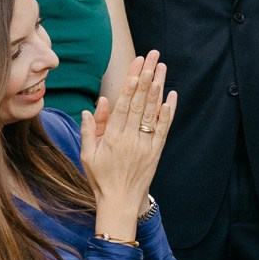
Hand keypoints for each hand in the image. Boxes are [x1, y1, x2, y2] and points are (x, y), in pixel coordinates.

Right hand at [83, 50, 174, 238]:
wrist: (121, 203)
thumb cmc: (100, 179)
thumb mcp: (87, 156)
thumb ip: (89, 131)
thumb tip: (93, 107)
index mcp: (111, 138)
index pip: (123, 107)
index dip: (130, 87)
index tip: (136, 69)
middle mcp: (131, 139)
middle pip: (140, 103)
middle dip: (146, 77)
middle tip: (152, 57)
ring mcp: (145, 145)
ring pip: (153, 112)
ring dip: (158, 88)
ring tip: (162, 67)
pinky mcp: (156, 151)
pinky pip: (164, 129)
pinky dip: (168, 112)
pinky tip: (171, 95)